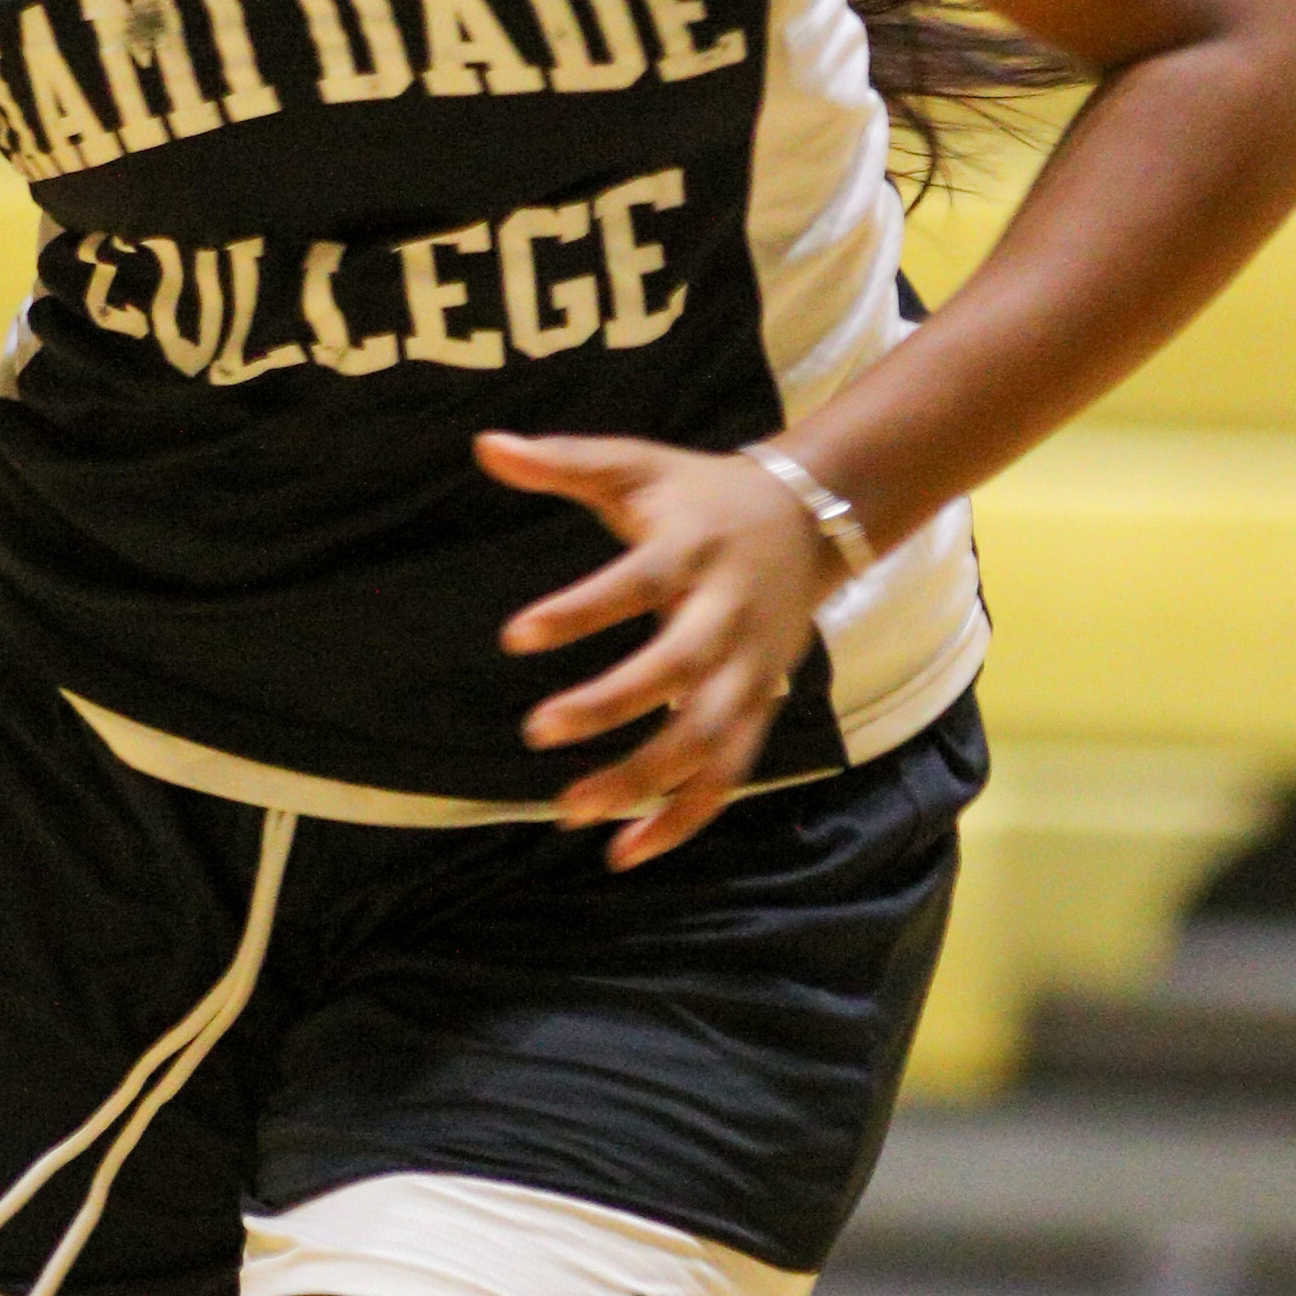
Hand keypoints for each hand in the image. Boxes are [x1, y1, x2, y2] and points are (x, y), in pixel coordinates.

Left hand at [479, 431, 842, 867]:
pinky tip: (627, 851)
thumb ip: (562, 461)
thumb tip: (484, 444)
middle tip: (537, 730)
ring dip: (644, 780)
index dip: (579, 611)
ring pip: (706, 739)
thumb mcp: (636, 465)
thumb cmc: (699, 494)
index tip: (514, 636)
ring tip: (571, 810)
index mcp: (692, 549)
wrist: (812, 519)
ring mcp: (749, 669)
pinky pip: (728, 776)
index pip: (635, 581)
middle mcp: (726, 615)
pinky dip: (685, 819)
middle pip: (677, 670)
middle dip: (612, 705)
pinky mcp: (758, 707)